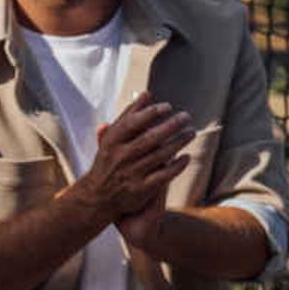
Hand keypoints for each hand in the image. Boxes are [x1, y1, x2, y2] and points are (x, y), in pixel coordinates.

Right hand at [64, 100, 192, 226]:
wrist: (97, 196)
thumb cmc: (110, 159)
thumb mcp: (112, 137)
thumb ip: (128, 115)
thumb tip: (146, 94)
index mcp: (112, 141)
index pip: (132, 123)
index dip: (150, 113)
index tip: (167, 106)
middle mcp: (120, 157)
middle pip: (149, 138)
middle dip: (170, 126)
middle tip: (186, 116)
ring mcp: (131, 174)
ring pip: (159, 155)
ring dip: (178, 143)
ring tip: (191, 132)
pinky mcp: (141, 189)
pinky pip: (163, 176)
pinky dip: (176, 166)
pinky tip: (186, 157)